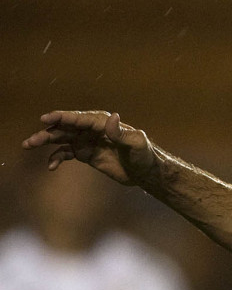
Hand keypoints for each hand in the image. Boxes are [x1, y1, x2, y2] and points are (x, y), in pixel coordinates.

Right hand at [21, 110, 157, 185]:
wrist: (145, 172)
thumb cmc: (145, 155)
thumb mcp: (137, 143)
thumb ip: (122, 133)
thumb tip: (113, 117)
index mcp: (103, 123)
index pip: (80, 118)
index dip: (62, 117)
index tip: (46, 118)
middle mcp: (92, 130)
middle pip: (66, 128)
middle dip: (48, 132)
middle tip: (31, 140)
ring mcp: (87, 141)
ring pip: (62, 139)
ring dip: (45, 142)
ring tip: (28, 145)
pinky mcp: (86, 154)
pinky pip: (66, 153)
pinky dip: (57, 158)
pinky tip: (51, 166)